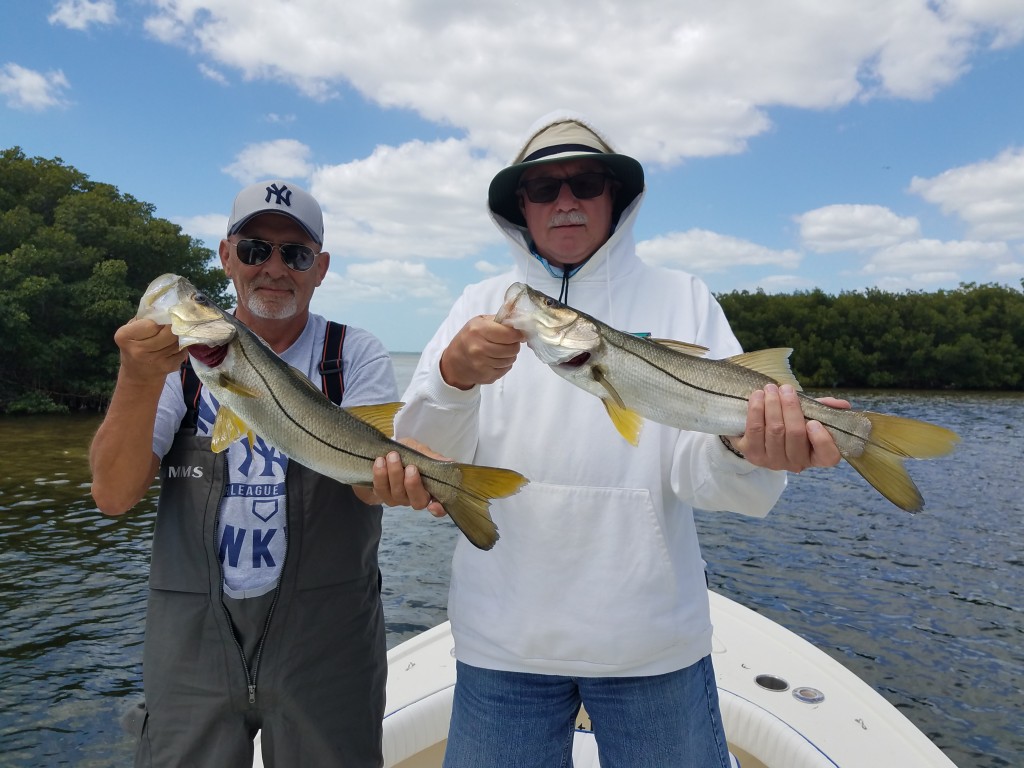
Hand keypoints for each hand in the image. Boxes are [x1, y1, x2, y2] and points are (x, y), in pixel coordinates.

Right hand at [114, 318, 186, 382]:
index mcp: (125, 337)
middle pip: (168, 332)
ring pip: (177, 341)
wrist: (138, 376)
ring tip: (175, 333)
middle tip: (175, 322)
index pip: (151, 324)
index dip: (160, 320)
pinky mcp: (168, 367)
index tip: (163, 318)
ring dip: (179, 336)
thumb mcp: (130, 331)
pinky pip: (182, 351)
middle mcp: (138, 350)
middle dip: (174, 326)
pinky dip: (182, 347)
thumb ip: (143, 318)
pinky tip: (175, 346)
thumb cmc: (134, 346)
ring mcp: (154, 360)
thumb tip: (163, 304)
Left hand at [365, 438, 447, 517]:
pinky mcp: (382, 495)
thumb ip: (433, 458)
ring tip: (392, 457)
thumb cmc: (407, 452)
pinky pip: (381, 490)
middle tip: (410, 467)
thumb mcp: (421, 450)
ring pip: (398, 495)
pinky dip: (380, 475)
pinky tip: (380, 461)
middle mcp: (416, 497)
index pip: (440, 506)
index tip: (434, 506)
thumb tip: (450, 461)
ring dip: (394, 475)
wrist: (385, 451)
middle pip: (418, 502)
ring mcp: (399, 499)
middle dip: (413, 485)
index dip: (439, 510)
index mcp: (430, 488)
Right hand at [439, 315, 523, 389]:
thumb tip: (520, 322)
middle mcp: (479, 348)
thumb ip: (500, 319)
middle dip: (514, 344)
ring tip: (501, 351)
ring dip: (510, 355)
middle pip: (512, 348)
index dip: (518, 334)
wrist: (454, 362)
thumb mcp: (480, 321)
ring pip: (511, 360)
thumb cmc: (469, 338)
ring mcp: (482, 364)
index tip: (518, 334)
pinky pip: (506, 369)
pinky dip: (504, 365)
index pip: (509, 334)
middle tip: (508, 342)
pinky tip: (496, 360)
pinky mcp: (486, 376)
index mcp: (479, 330)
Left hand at [729, 384, 848, 471]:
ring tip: (771, 388)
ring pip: (775, 430)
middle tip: (786, 389)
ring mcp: (773, 461)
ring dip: (772, 405)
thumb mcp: (809, 416)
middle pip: (795, 434)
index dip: (822, 440)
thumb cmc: (790, 423)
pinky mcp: (752, 454)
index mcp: (816, 456)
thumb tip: (842, 404)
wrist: (759, 432)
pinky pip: (755, 430)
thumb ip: (824, 409)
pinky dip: (756, 410)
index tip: (815, 422)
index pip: (828, 456)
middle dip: (790, 407)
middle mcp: (796, 463)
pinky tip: (757, 396)